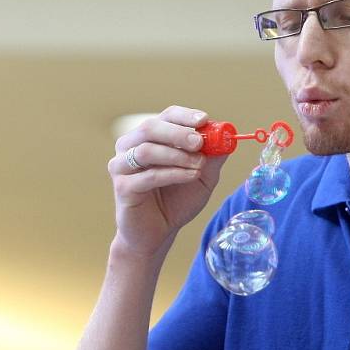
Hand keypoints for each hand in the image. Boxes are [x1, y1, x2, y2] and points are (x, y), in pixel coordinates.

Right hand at [108, 106, 227, 262]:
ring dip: (177, 155)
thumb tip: (228, 137)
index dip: (184, 116)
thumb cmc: (177, 201)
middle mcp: (131, 147)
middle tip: (200, 141)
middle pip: (150, 128)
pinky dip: (173, 174)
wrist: (158, 233)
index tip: (203, 119)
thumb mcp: (202, 176)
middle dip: (178, 133)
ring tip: (199, 165)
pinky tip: (190, 176)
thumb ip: (212, 157)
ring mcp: (122, 166)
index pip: (165, 117)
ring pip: (146, 150)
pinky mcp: (122, 187)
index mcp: (150, 138)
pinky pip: (148, 176)